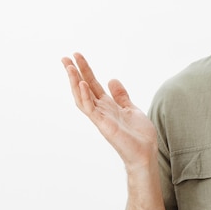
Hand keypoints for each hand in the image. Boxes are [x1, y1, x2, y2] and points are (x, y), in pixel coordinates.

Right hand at [62, 53, 157, 171]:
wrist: (145, 153)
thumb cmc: (138, 135)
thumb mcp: (130, 108)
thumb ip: (120, 96)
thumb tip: (111, 79)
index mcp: (107, 105)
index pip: (93, 84)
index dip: (85, 70)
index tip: (76, 56)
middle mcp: (101, 110)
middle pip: (84, 88)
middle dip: (74, 73)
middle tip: (64, 57)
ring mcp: (101, 118)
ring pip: (82, 97)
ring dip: (75, 82)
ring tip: (69, 67)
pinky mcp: (104, 125)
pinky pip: (91, 109)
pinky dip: (86, 96)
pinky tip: (83, 84)